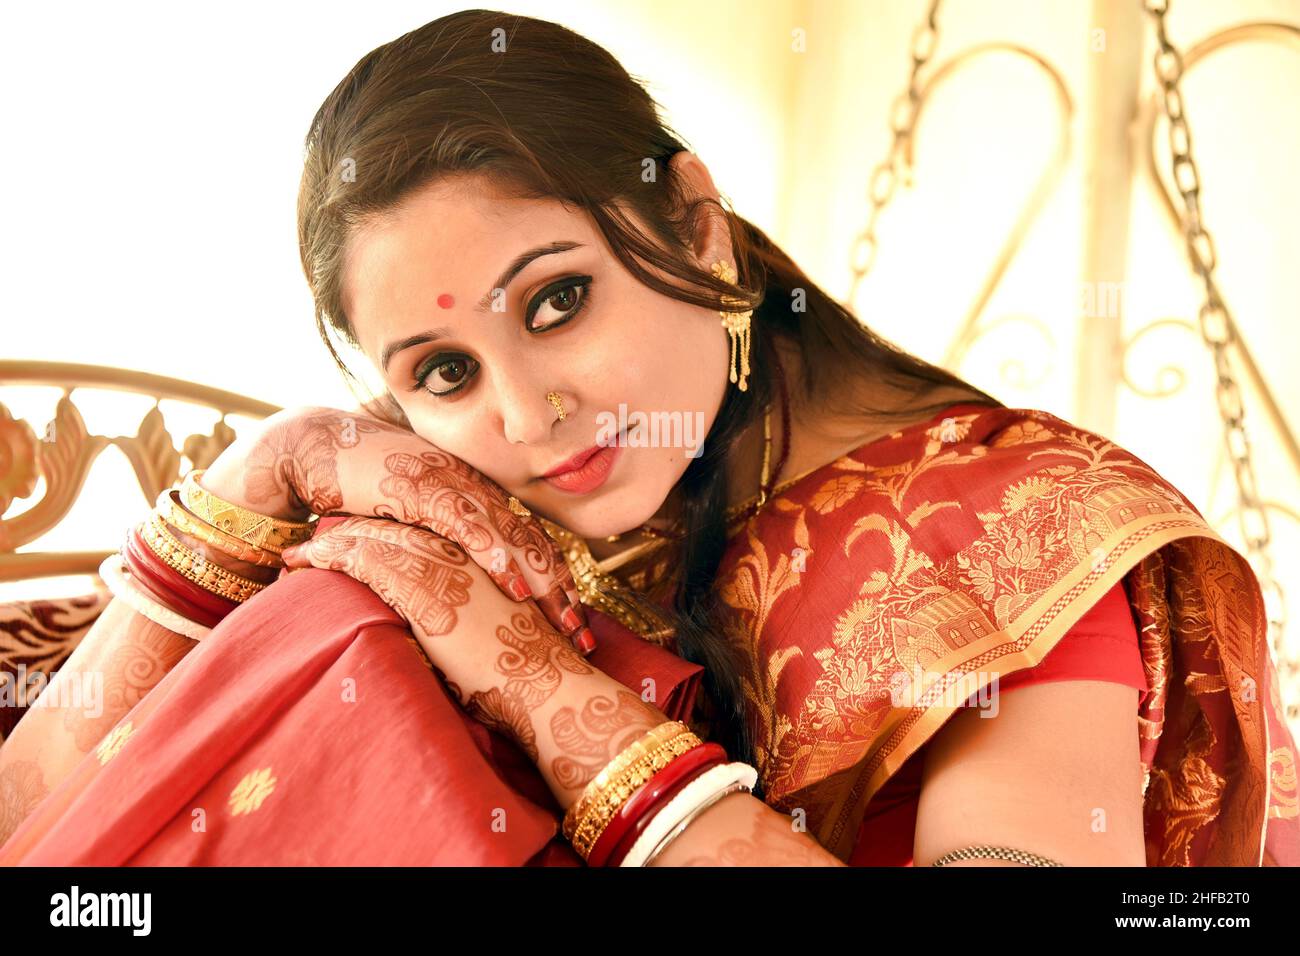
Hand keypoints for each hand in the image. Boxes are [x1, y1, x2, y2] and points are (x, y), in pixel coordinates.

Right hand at [200, 406, 591, 647]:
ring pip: (507, 532)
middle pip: (529, 539)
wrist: (311, 443)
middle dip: (560, 588)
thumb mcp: (408, 516)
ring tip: (561, 615)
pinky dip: (488, 549)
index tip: (575, 620)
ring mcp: (448, 484)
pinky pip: (461, 521)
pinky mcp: (418, 486)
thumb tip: (456, 584)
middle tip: (582, 634)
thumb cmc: (358, 483)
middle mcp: (469, 487)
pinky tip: (509, 578)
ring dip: (537, 575)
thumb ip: (437, 541)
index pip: (526, 539)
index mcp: (472, 494)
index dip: (555, 578)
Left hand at [280, 516, 620, 768]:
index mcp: (477, 563)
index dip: (385, 538)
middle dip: (351, 532)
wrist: (547, 682)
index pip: (420, 539)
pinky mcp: (418, 583)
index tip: (354, 544)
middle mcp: (457, 553)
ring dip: (330, 543)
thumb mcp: (499, 639)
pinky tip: (299, 561)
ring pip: (371, 539)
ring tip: (296, 550)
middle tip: (312, 538)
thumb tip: (456, 642)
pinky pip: (360, 559)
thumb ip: (474, 627)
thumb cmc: (529, 676)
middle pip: (393, 530)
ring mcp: (437, 563)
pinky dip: (325, 558)